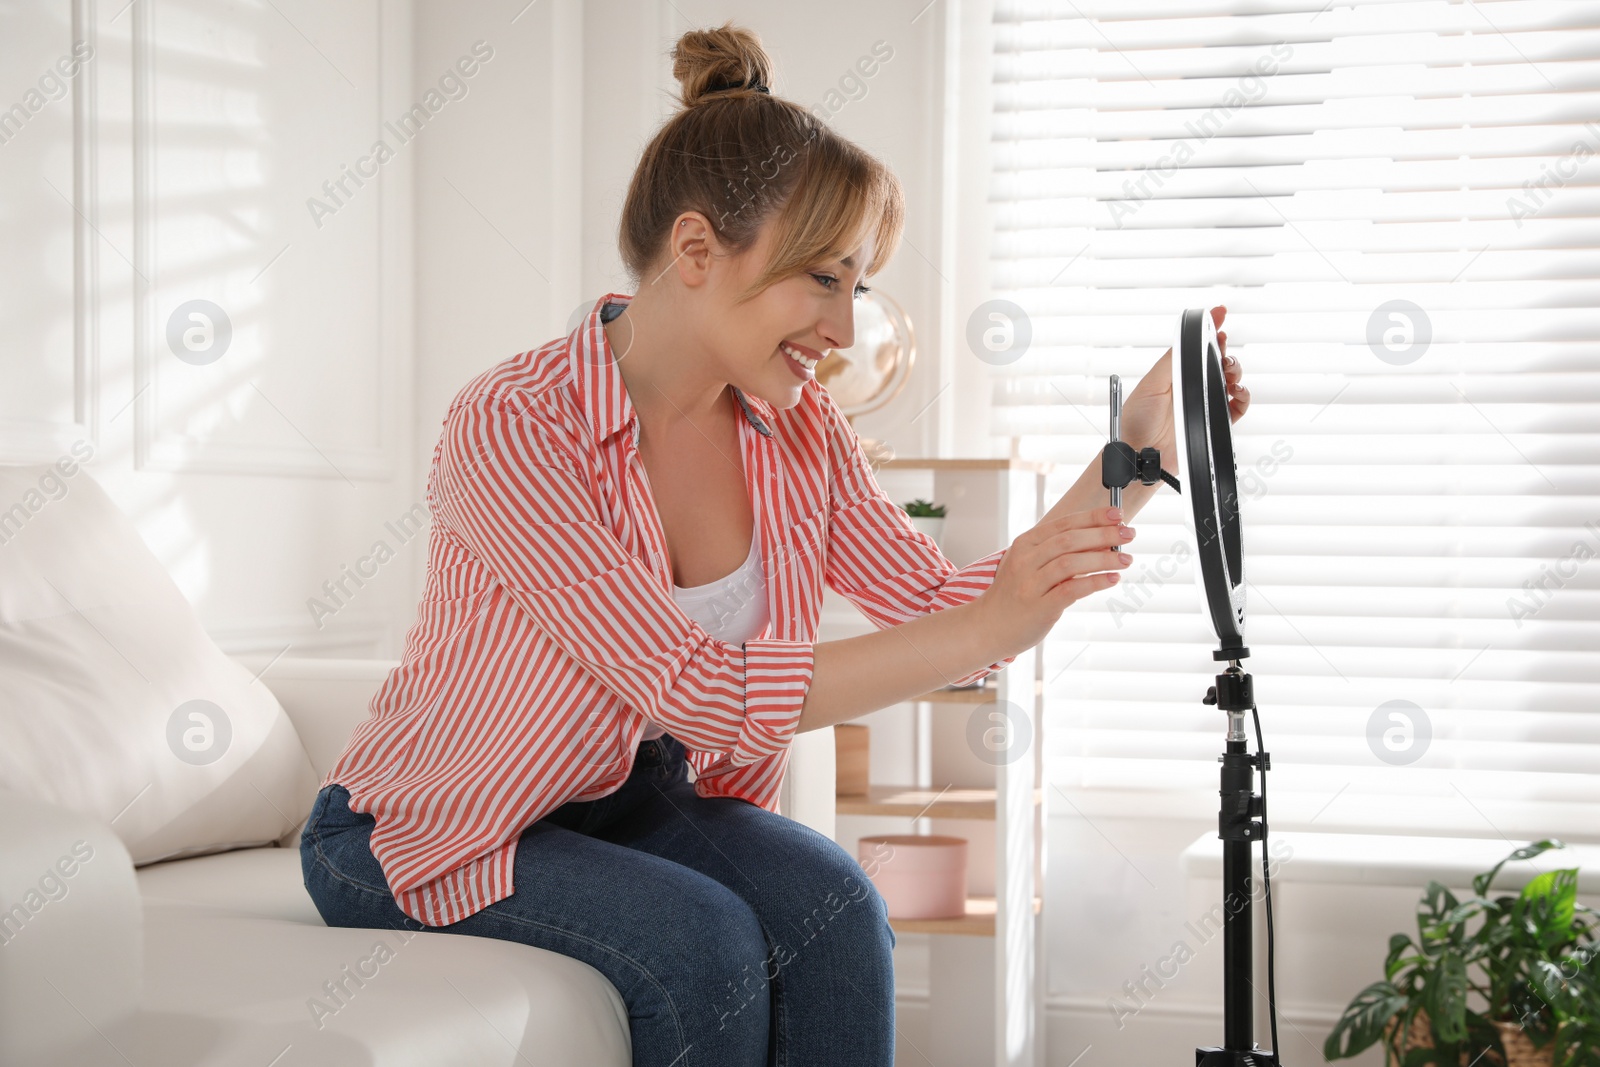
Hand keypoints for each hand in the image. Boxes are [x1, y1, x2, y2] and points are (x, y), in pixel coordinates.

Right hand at [977, 507, 1134, 653]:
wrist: (988, 627)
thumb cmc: (1015, 595)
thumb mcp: (1030, 565)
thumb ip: (1059, 553)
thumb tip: (1103, 543)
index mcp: (1025, 544)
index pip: (1064, 523)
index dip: (1093, 517)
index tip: (1117, 515)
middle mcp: (1025, 560)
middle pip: (1069, 540)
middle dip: (1104, 535)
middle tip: (1129, 535)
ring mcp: (1030, 584)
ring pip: (1071, 563)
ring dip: (1103, 559)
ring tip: (1125, 559)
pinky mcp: (1038, 607)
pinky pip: (1071, 590)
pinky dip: (1094, 582)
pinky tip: (1112, 579)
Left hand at [1119, 306, 1247, 457]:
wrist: (1142, 456)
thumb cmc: (1137, 422)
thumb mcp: (1150, 385)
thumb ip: (1170, 363)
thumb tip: (1186, 342)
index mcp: (1173, 375)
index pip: (1193, 347)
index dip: (1208, 328)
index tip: (1219, 312)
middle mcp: (1189, 388)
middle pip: (1216, 361)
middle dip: (1225, 350)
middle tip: (1224, 346)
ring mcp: (1203, 405)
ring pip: (1230, 381)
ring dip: (1236, 372)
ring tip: (1230, 373)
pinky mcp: (1213, 424)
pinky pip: (1237, 408)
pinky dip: (1243, 397)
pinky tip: (1237, 392)